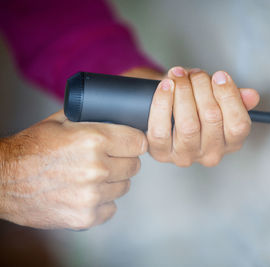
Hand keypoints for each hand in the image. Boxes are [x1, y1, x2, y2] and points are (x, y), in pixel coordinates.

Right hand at [0, 110, 146, 229]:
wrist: (3, 180)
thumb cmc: (32, 147)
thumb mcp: (62, 120)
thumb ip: (93, 117)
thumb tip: (119, 114)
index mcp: (94, 139)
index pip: (139, 143)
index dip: (134, 142)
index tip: (129, 144)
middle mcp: (97, 168)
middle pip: (134, 166)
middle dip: (123, 161)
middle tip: (106, 159)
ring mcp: (92, 195)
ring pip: (124, 187)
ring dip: (113, 182)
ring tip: (92, 176)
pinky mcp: (86, 217)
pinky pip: (112, 208)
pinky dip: (103, 202)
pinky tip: (86, 193)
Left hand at [146, 66, 259, 166]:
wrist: (167, 115)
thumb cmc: (196, 107)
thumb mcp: (219, 100)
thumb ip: (236, 98)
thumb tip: (251, 96)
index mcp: (231, 142)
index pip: (239, 125)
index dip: (229, 96)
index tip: (219, 75)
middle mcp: (211, 154)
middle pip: (212, 118)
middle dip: (202, 87)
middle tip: (196, 74)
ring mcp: (185, 156)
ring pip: (188, 124)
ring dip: (183, 92)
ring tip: (179, 76)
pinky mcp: (161, 153)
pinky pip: (160, 129)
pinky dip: (162, 102)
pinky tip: (166, 86)